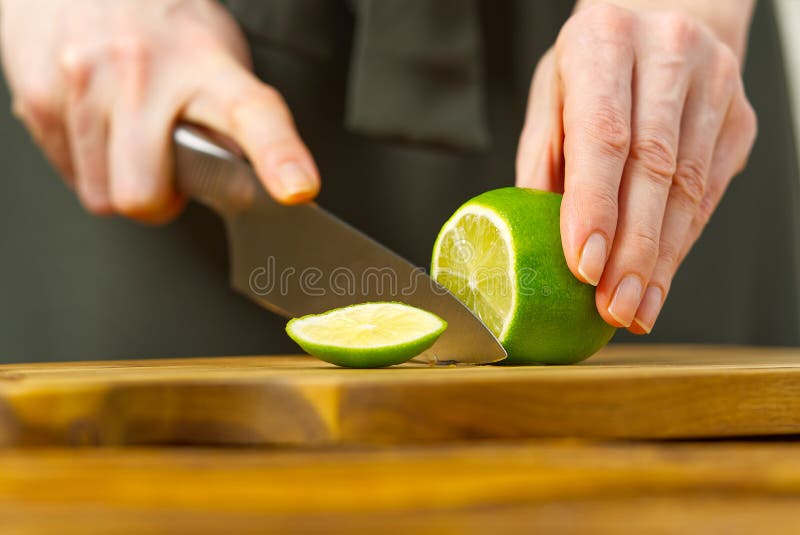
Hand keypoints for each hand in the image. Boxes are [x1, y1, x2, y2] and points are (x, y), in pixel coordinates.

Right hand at [1, 0, 319, 222]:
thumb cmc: (161, 19)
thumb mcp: (216, 56)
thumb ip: (231, 119)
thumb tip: (245, 181)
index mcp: (207, 64)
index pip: (251, 114)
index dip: (278, 156)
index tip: (297, 188)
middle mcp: (143, 70)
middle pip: (145, 195)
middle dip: (160, 202)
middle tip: (170, 173)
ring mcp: (85, 81)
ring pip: (103, 195)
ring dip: (124, 181)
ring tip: (132, 134)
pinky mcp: (41, 93)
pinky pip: (70, 174)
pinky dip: (89, 164)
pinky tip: (100, 123)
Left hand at [516, 1, 756, 333]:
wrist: (662, 19)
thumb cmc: (593, 64)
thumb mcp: (549, 94)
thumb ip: (542, 159)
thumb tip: (535, 237)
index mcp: (604, 39)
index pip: (604, 134)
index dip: (595, 206)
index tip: (583, 267)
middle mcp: (668, 52)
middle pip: (654, 168)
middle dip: (631, 250)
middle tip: (612, 306)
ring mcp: (715, 83)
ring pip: (689, 187)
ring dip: (660, 258)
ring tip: (633, 308)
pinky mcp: (739, 117)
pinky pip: (710, 192)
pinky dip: (682, 243)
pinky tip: (659, 280)